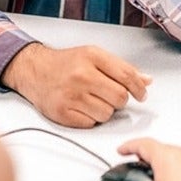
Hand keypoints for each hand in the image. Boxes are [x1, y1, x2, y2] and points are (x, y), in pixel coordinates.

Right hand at [1, 43, 151, 127]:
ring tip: (93, 100)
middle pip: (119, 98)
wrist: (34, 70)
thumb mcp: (95, 56)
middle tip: (111, 95)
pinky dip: (90, 119)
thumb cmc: (66, 63)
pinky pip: (91, 123)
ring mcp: (71, 95)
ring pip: (107, 114)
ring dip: (105, 110)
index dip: (139, 88)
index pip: (126, 75)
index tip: (142, 94)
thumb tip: (146, 80)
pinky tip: (82, 107)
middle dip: (120, 100)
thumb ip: (122, 68)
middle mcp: (81, 75)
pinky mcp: (62, 113)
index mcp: (92, 56)